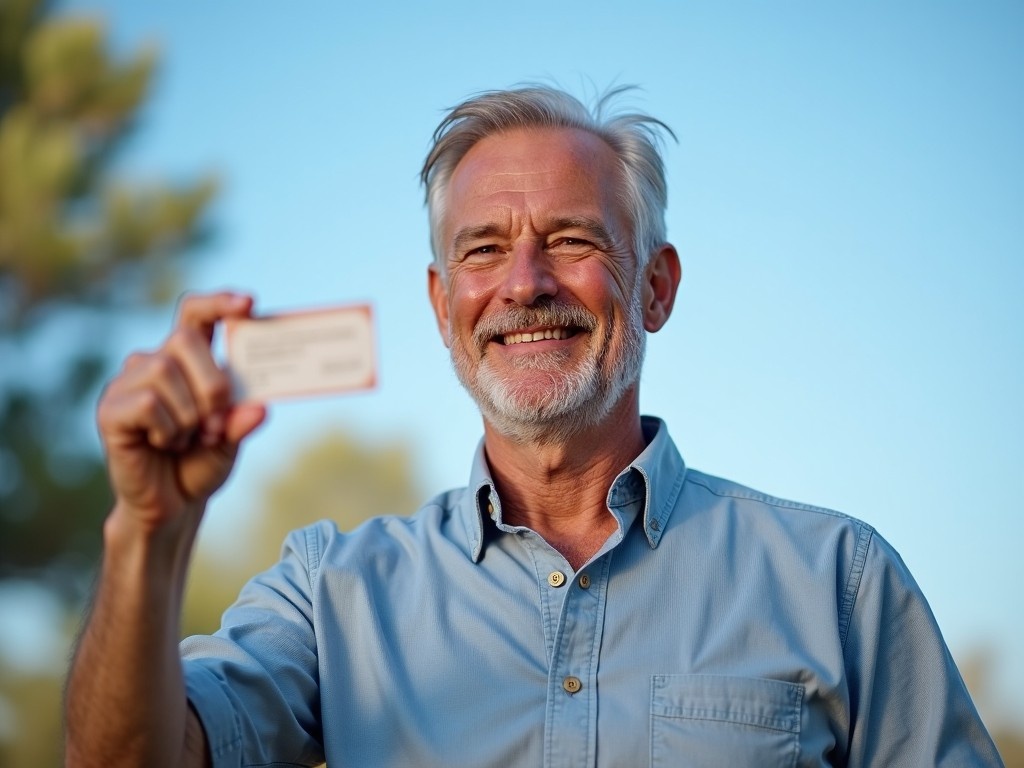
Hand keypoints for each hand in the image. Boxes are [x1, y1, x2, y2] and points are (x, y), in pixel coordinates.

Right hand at [97, 292, 265, 531]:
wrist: (172, 506)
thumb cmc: (201, 464)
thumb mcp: (231, 441)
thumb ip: (242, 421)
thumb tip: (260, 407)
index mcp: (186, 361)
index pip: (195, 314)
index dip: (218, 302)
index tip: (249, 303)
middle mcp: (153, 363)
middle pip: (183, 337)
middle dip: (212, 381)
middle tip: (217, 424)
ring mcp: (127, 384)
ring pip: (164, 371)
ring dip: (189, 413)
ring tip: (189, 440)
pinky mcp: (110, 411)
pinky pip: (147, 403)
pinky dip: (168, 428)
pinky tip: (166, 444)